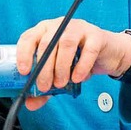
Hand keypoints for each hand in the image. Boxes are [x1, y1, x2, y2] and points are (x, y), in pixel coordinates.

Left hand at [16, 18, 130, 109]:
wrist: (107, 54)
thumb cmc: (77, 60)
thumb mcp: (58, 73)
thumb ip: (45, 87)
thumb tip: (30, 104)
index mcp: (44, 31)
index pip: (28, 38)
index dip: (23, 54)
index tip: (24, 72)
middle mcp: (58, 25)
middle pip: (47, 43)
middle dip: (44, 68)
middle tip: (44, 87)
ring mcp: (78, 27)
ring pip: (65, 44)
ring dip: (61, 67)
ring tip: (61, 83)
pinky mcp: (96, 35)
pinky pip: (88, 50)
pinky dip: (81, 66)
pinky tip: (77, 78)